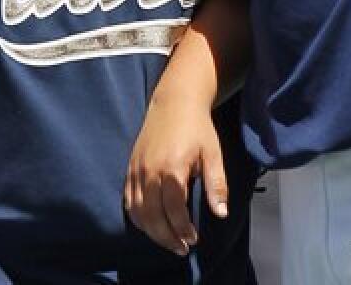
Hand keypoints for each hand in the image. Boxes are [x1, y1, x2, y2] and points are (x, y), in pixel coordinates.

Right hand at [124, 96, 228, 255]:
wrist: (174, 101)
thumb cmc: (197, 128)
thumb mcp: (213, 154)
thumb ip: (216, 184)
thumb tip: (220, 213)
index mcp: (172, 168)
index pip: (174, 210)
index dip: (183, 229)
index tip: (193, 239)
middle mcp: (150, 171)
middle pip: (153, 216)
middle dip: (167, 237)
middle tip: (181, 248)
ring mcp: (137, 170)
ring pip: (138, 212)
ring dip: (152, 232)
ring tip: (168, 240)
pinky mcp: (130, 167)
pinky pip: (129, 200)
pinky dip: (137, 218)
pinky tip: (151, 225)